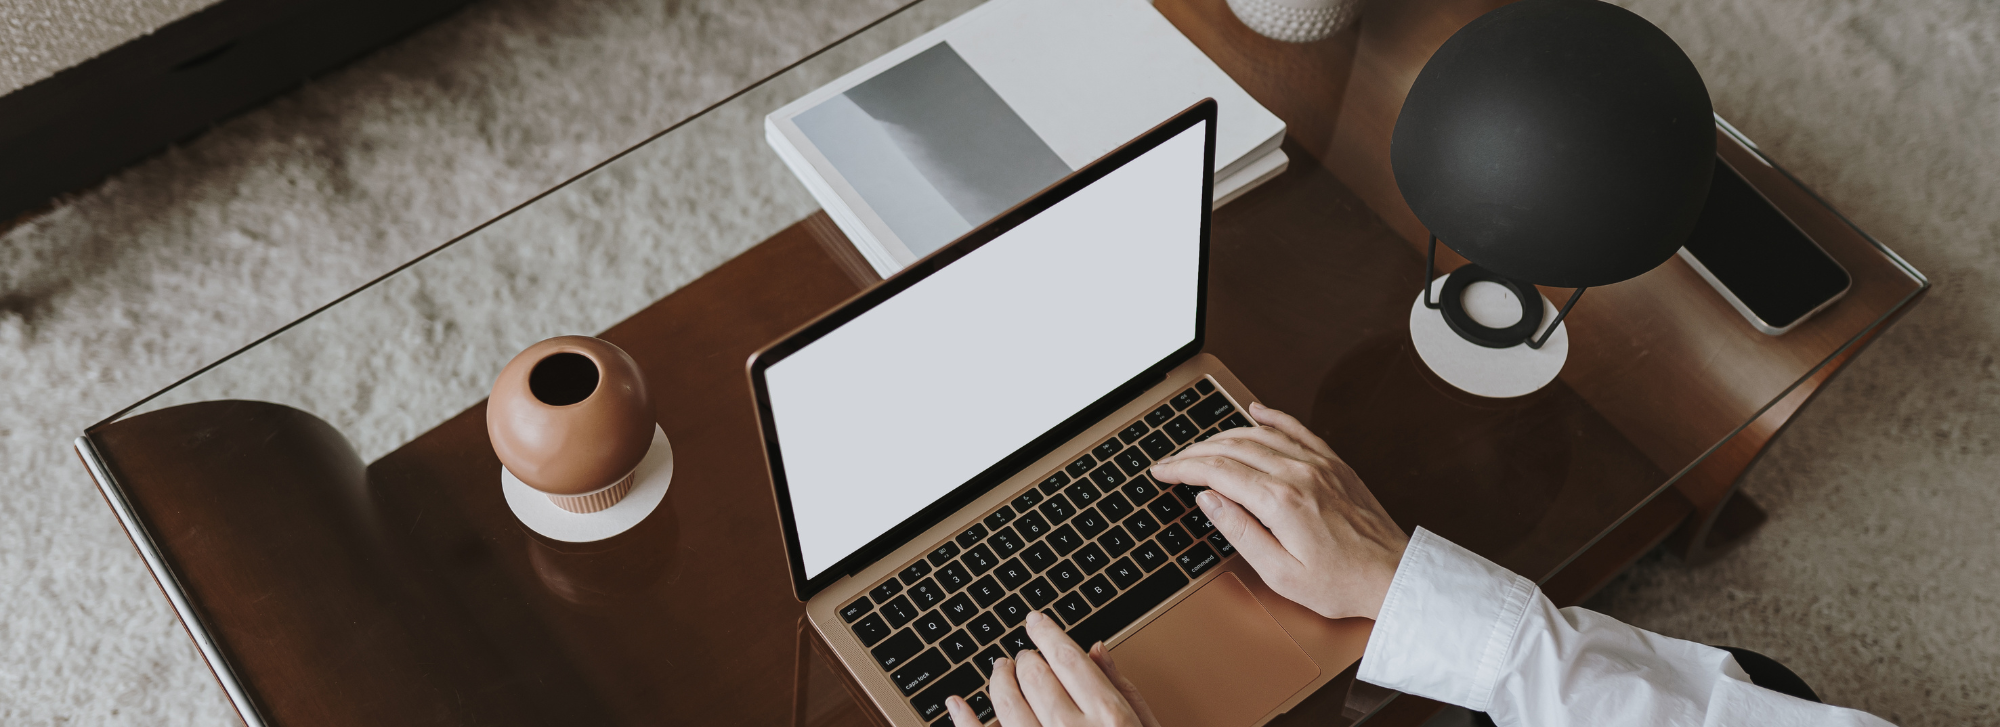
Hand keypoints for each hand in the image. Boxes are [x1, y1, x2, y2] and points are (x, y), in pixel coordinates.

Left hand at [948, 611, 1161, 726]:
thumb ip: (1125, 692)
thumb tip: (1098, 651)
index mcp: (1111, 721)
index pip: (1069, 660)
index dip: (1047, 634)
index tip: (1035, 621)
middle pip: (1036, 677)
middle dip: (1025, 659)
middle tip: (1023, 656)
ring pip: (1006, 705)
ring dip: (998, 681)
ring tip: (999, 671)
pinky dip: (964, 721)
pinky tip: (957, 705)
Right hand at [1148, 402, 1407, 620]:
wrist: (1392, 576)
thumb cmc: (1340, 583)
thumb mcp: (1279, 573)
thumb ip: (1240, 531)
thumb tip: (1209, 500)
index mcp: (1281, 501)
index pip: (1217, 472)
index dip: (1183, 469)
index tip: (1162, 471)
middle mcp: (1299, 473)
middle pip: (1232, 448)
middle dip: (1195, 452)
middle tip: (1173, 461)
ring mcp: (1318, 464)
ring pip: (1259, 435)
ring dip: (1224, 436)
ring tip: (1201, 446)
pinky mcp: (1334, 463)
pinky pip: (1297, 429)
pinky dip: (1272, 417)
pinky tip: (1255, 411)